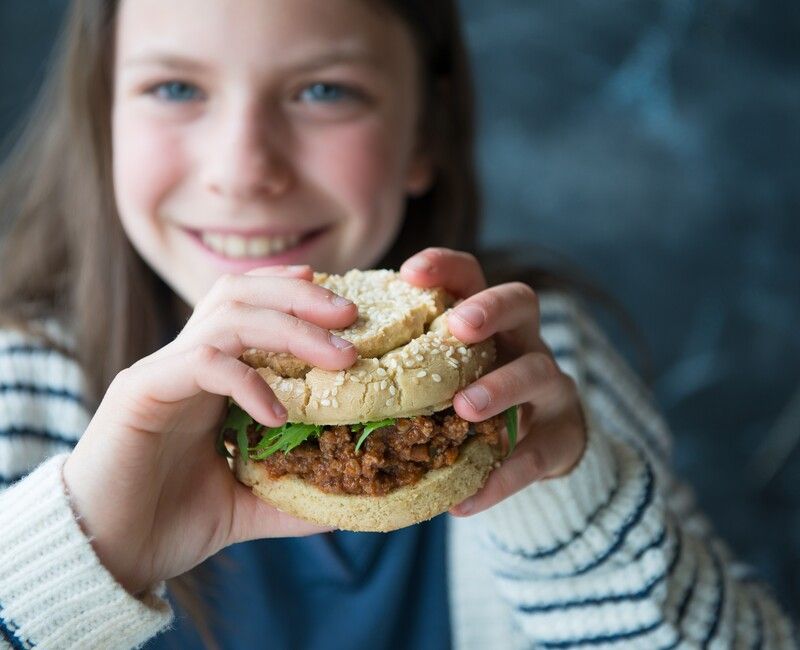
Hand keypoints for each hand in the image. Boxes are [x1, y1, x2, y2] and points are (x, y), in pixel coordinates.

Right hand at [63, 265, 357, 594]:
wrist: (104, 557)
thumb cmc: (167, 523)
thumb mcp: (247, 504)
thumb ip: (293, 494)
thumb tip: (349, 499)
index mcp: (208, 377)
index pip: (248, 305)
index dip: (291, 293)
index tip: (342, 307)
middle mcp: (185, 363)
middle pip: (240, 294)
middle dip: (299, 296)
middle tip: (350, 316)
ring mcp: (162, 373)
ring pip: (227, 317)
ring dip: (289, 327)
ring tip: (338, 357)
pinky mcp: (142, 392)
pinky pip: (204, 363)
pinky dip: (247, 380)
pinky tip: (277, 415)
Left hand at [400, 248, 586, 515]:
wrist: (545, 444)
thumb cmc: (474, 397)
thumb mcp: (448, 370)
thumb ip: (406, 363)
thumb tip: (321, 367)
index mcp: (488, 320)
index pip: (471, 276)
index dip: (445, 267)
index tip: (409, 272)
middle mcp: (523, 342)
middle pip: (521, 302)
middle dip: (489, 309)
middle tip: (458, 327)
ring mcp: (550, 386)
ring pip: (537, 372)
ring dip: (500, 387)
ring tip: (464, 408)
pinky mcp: (562, 436)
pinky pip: (536, 454)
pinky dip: (503, 476)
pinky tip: (466, 500)